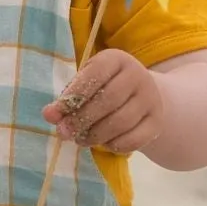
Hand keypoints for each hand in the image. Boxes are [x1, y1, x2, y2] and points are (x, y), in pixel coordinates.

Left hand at [42, 49, 165, 154]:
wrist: (143, 96)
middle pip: (108, 100)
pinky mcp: (157, 122)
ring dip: (95, 135)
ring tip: (80, 140)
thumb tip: (49, 115)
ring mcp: (151, 99)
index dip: (73, 95)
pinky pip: (134, 139)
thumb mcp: (87, 83)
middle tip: (64, 133)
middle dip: (81, 120)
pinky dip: (114, 145)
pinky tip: (103, 143)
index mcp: (116, 60)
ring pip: (121, 122)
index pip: (95, 74)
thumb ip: (68, 97)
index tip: (53, 114)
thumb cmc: (104, 87)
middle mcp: (138, 75)